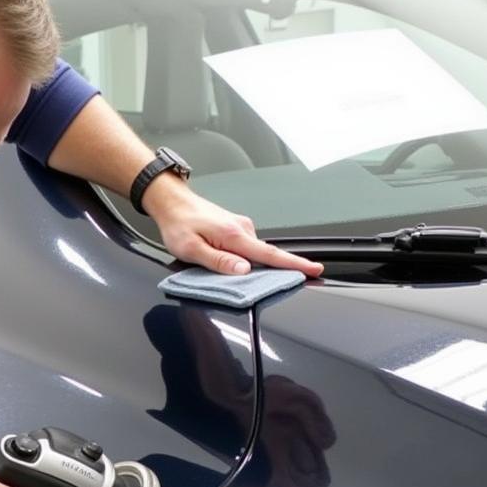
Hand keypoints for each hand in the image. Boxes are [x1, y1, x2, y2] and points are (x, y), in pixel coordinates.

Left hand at [143, 176, 323, 277]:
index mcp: (234, 235)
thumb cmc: (179, 225)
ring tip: (225, 269)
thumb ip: (219, 262)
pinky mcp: (236, 228)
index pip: (269, 254)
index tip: (314, 269)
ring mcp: (241, 227)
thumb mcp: (192, 250)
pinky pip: (247, 248)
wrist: (172, 202)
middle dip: (268, 272)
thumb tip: (243, 271)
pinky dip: (243, 258)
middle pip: (264, 257)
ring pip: (254, 254)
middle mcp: (243, 228)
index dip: (293, 264)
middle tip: (259, 284)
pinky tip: (228, 261)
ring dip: (249, 266)